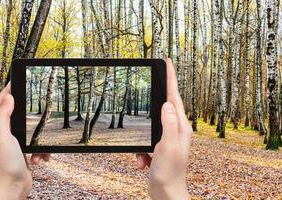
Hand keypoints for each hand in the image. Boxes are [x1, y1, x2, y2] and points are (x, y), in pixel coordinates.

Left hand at [0, 83, 47, 199]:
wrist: (13, 185)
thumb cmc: (6, 163)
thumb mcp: (3, 136)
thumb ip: (3, 116)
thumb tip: (9, 97)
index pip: (2, 100)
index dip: (10, 88)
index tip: (18, 78)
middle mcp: (2, 130)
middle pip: (17, 111)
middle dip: (30, 113)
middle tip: (39, 108)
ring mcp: (13, 139)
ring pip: (30, 127)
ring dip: (38, 137)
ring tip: (37, 149)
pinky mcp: (22, 147)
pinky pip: (36, 141)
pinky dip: (40, 149)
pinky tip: (39, 157)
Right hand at [136, 59, 191, 199]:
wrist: (166, 193)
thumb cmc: (169, 173)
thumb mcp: (167, 146)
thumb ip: (168, 124)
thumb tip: (167, 104)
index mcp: (181, 127)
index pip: (175, 97)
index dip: (171, 78)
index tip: (168, 62)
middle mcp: (176, 129)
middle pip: (166, 105)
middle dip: (159, 95)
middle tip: (156, 78)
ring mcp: (168, 137)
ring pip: (152, 124)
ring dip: (144, 136)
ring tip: (144, 153)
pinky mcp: (159, 145)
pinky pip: (146, 140)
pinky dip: (141, 150)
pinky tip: (142, 162)